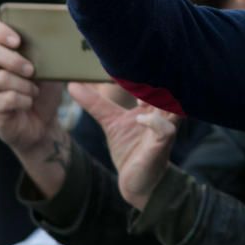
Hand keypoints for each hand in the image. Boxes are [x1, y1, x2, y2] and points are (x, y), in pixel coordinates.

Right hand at [0, 19, 64, 159]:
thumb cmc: (44, 91)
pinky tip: (29, 102)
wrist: (44, 124)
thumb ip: (47, 52)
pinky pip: (5, 99)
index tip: (17, 40)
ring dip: (23, 84)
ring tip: (35, 91)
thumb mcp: (50, 68)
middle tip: (32, 70)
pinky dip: (23, 100)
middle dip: (13, 59)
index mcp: (4, 52)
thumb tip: (59, 35)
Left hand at [69, 82, 179, 210]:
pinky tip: (140, 118)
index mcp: (154, 106)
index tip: (127, 63)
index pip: (155, 82)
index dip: (145, 71)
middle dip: (156, 80)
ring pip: (172, 106)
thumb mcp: (110, 122)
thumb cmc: (129, 150)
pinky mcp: (162, 145)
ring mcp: (165, 128)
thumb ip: (96, 104)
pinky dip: (155, 121)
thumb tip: (72, 85)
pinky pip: (166, 129)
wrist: (136, 182)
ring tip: (139, 97)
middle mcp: (163, 114)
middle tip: (137, 72)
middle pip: (168, 89)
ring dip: (157, 98)